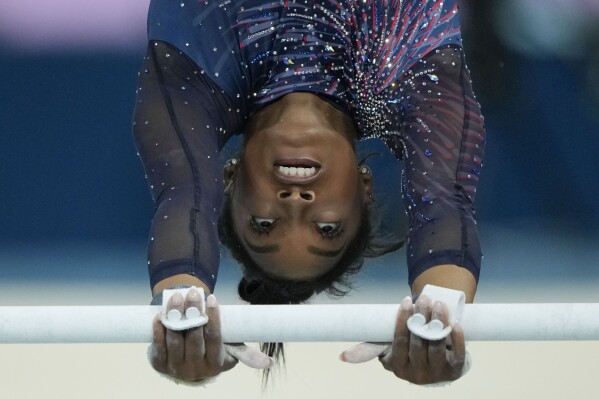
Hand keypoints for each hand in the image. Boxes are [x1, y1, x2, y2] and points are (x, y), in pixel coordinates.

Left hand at [150, 288, 272, 381]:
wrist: (186, 363)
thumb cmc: (211, 350)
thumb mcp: (229, 352)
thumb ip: (247, 354)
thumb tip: (270, 363)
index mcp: (215, 363)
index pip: (215, 338)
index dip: (213, 318)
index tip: (211, 298)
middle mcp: (196, 368)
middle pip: (194, 336)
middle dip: (193, 312)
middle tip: (193, 293)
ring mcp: (176, 367)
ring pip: (175, 338)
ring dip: (175, 316)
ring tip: (178, 297)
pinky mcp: (160, 364)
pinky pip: (158, 345)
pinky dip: (159, 328)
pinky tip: (161, 314)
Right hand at [340, 295, 466, 384]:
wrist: (436, 361)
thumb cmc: (408, 349)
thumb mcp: (388, 350)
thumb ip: (368, 350)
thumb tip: (341, 357)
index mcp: (398, 366)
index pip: (399, 341)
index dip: (403, 321)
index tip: (406, 302)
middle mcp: (416, 373)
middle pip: (419, 341)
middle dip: (421, 318)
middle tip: (424, 299)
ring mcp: (436, 373)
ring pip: (437, 345)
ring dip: (439, 323)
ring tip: (438, 305)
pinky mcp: (455, 370)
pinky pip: (458, 354)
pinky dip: (457, 338)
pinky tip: (455, 323)